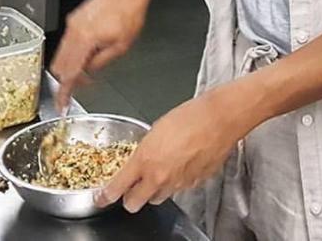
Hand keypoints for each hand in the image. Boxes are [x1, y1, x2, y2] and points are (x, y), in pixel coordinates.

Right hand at [50, 0, 150, 110]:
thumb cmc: (129, 14)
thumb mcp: (121, 46)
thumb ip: (100, 62)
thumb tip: (87, 73)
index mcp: (85, 39)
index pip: (69, 72)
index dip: (64, 91)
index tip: (62, 103)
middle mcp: (74, 30)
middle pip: (60, 65)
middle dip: (67, 79)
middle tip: (82, 85)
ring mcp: (73, 23)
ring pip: (61, 53)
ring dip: (70, 66)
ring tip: (88, 70)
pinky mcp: (75, 17)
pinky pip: (67, 41)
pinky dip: (72, 52)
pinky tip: (88, 54)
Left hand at [100, 86, 251, 212]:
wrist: (219, 119)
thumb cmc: (190, 116)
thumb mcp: (156, 128)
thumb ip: (144, 150)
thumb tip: (139, 161)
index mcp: (145, 160)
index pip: (117, 188)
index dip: (106, 195)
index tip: (102, 197)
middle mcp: (158, 177)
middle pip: (134, 204)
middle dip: (130, 198)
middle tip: (131, 187)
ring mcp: (177, 184)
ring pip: (157, 198)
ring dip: (154, 190)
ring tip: (161, 171)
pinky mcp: (193, 185)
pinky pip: (179, 190)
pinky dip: (176, 183)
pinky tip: (181, 165)